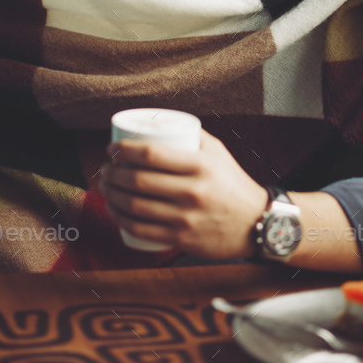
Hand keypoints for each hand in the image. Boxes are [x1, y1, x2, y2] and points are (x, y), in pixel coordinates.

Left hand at [99, 129, 268, 259]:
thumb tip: (159, 124)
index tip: (112, 148)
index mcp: (200, 165)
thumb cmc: (233, 183)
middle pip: (137, 180)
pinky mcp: (182, 239)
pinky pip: (141, 230)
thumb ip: (192, 136)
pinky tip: (113, 210)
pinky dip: (120, 220)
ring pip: (135, 206)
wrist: (257, 223)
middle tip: (105, 168)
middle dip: (112, 173)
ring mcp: (186, 217)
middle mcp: (192, 191)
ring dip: (110, 195)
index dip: (123, 151)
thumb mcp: (218, 152)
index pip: (151, 155)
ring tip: (105, 186)